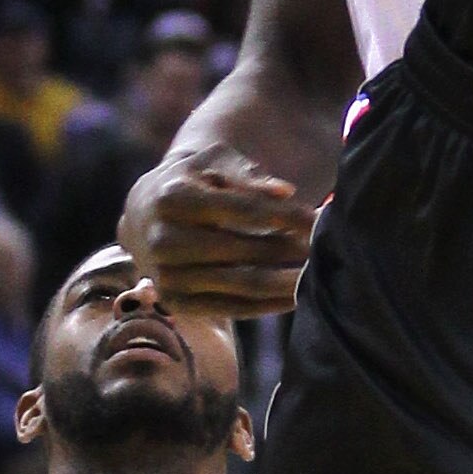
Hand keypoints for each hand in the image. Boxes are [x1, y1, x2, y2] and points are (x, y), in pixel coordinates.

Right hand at [123, 144, 319, 314]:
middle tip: (328, 247)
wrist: (144, 214)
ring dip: (287, 280)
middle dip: (292, 249)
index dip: (287, 216)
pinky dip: (269, 303)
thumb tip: (286, 192)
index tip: (320, 219)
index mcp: (173, 198)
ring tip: (319, 272)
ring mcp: (168, 276)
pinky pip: (234, 308)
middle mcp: (165, 240)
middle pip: (246, 251)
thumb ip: (248, 177)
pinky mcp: (177, 304)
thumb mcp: (213, 165)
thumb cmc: (191, 181)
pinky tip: (298, 295)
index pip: (243, 210)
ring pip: (243, 284)